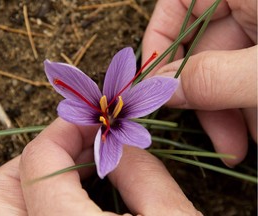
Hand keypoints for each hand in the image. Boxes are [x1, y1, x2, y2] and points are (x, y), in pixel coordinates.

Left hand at [0, 118, 200, 215]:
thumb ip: (142, 172)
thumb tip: (119, 143)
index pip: (39, 162)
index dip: (64, 130)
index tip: (90, 123)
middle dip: (37, 155)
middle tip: (77, 147)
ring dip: (32, 181)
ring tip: (74, 172)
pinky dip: (38, 206)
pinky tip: (75, 201)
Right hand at [143, 0, 256, 165]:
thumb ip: (212, 77)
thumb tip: (159, 90)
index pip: (177, 5)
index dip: (158, 43)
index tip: (153, 85)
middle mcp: (245, 6)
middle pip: (201, 49)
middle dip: (202, 97)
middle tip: (207, 135)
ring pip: (223, 70)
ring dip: (225, 110)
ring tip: (235, 146)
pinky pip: (243, 76)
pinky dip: (243, 104)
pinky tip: (251, 132)